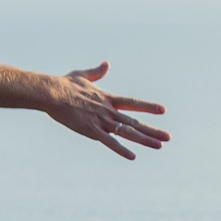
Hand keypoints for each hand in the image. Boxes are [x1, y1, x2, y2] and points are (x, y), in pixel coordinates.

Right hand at [40, 63, 169, 159]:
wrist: (52, 93)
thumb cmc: (64, 84)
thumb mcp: (82, 75)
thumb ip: (97, 72)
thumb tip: (106, 64)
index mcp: (107, 98)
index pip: (133, 102)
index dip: (148, 106)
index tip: (163, 110)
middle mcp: (108, 110)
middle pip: (134, 121)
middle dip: (152, 130)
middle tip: (168, 137)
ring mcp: (101, 121)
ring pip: (127, 132)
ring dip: (144, 139)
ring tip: (159, 145)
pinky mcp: (91, 130)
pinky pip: (109, 142)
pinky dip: (121, 149)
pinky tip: (132, 156)